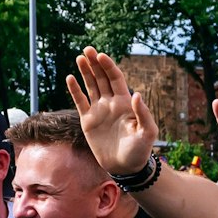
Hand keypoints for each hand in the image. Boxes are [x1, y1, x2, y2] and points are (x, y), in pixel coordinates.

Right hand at [65, 47, 158, 176]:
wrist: (125, 166)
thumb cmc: (140, 150)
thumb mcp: (147, 132)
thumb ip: (143, 114)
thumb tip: (136, 94)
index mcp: (125, 102)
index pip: (115, 78)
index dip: (108, 66)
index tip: (101, 56)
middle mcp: (111, 103)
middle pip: (101, 78)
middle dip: (95, 64)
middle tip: (87, 50)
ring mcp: (99, 111)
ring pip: (91, 86)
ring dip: (85, 72)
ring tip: (79, 58)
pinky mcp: (88, 121)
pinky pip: (80, 102)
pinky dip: (75, 90)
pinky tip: (70, 78)